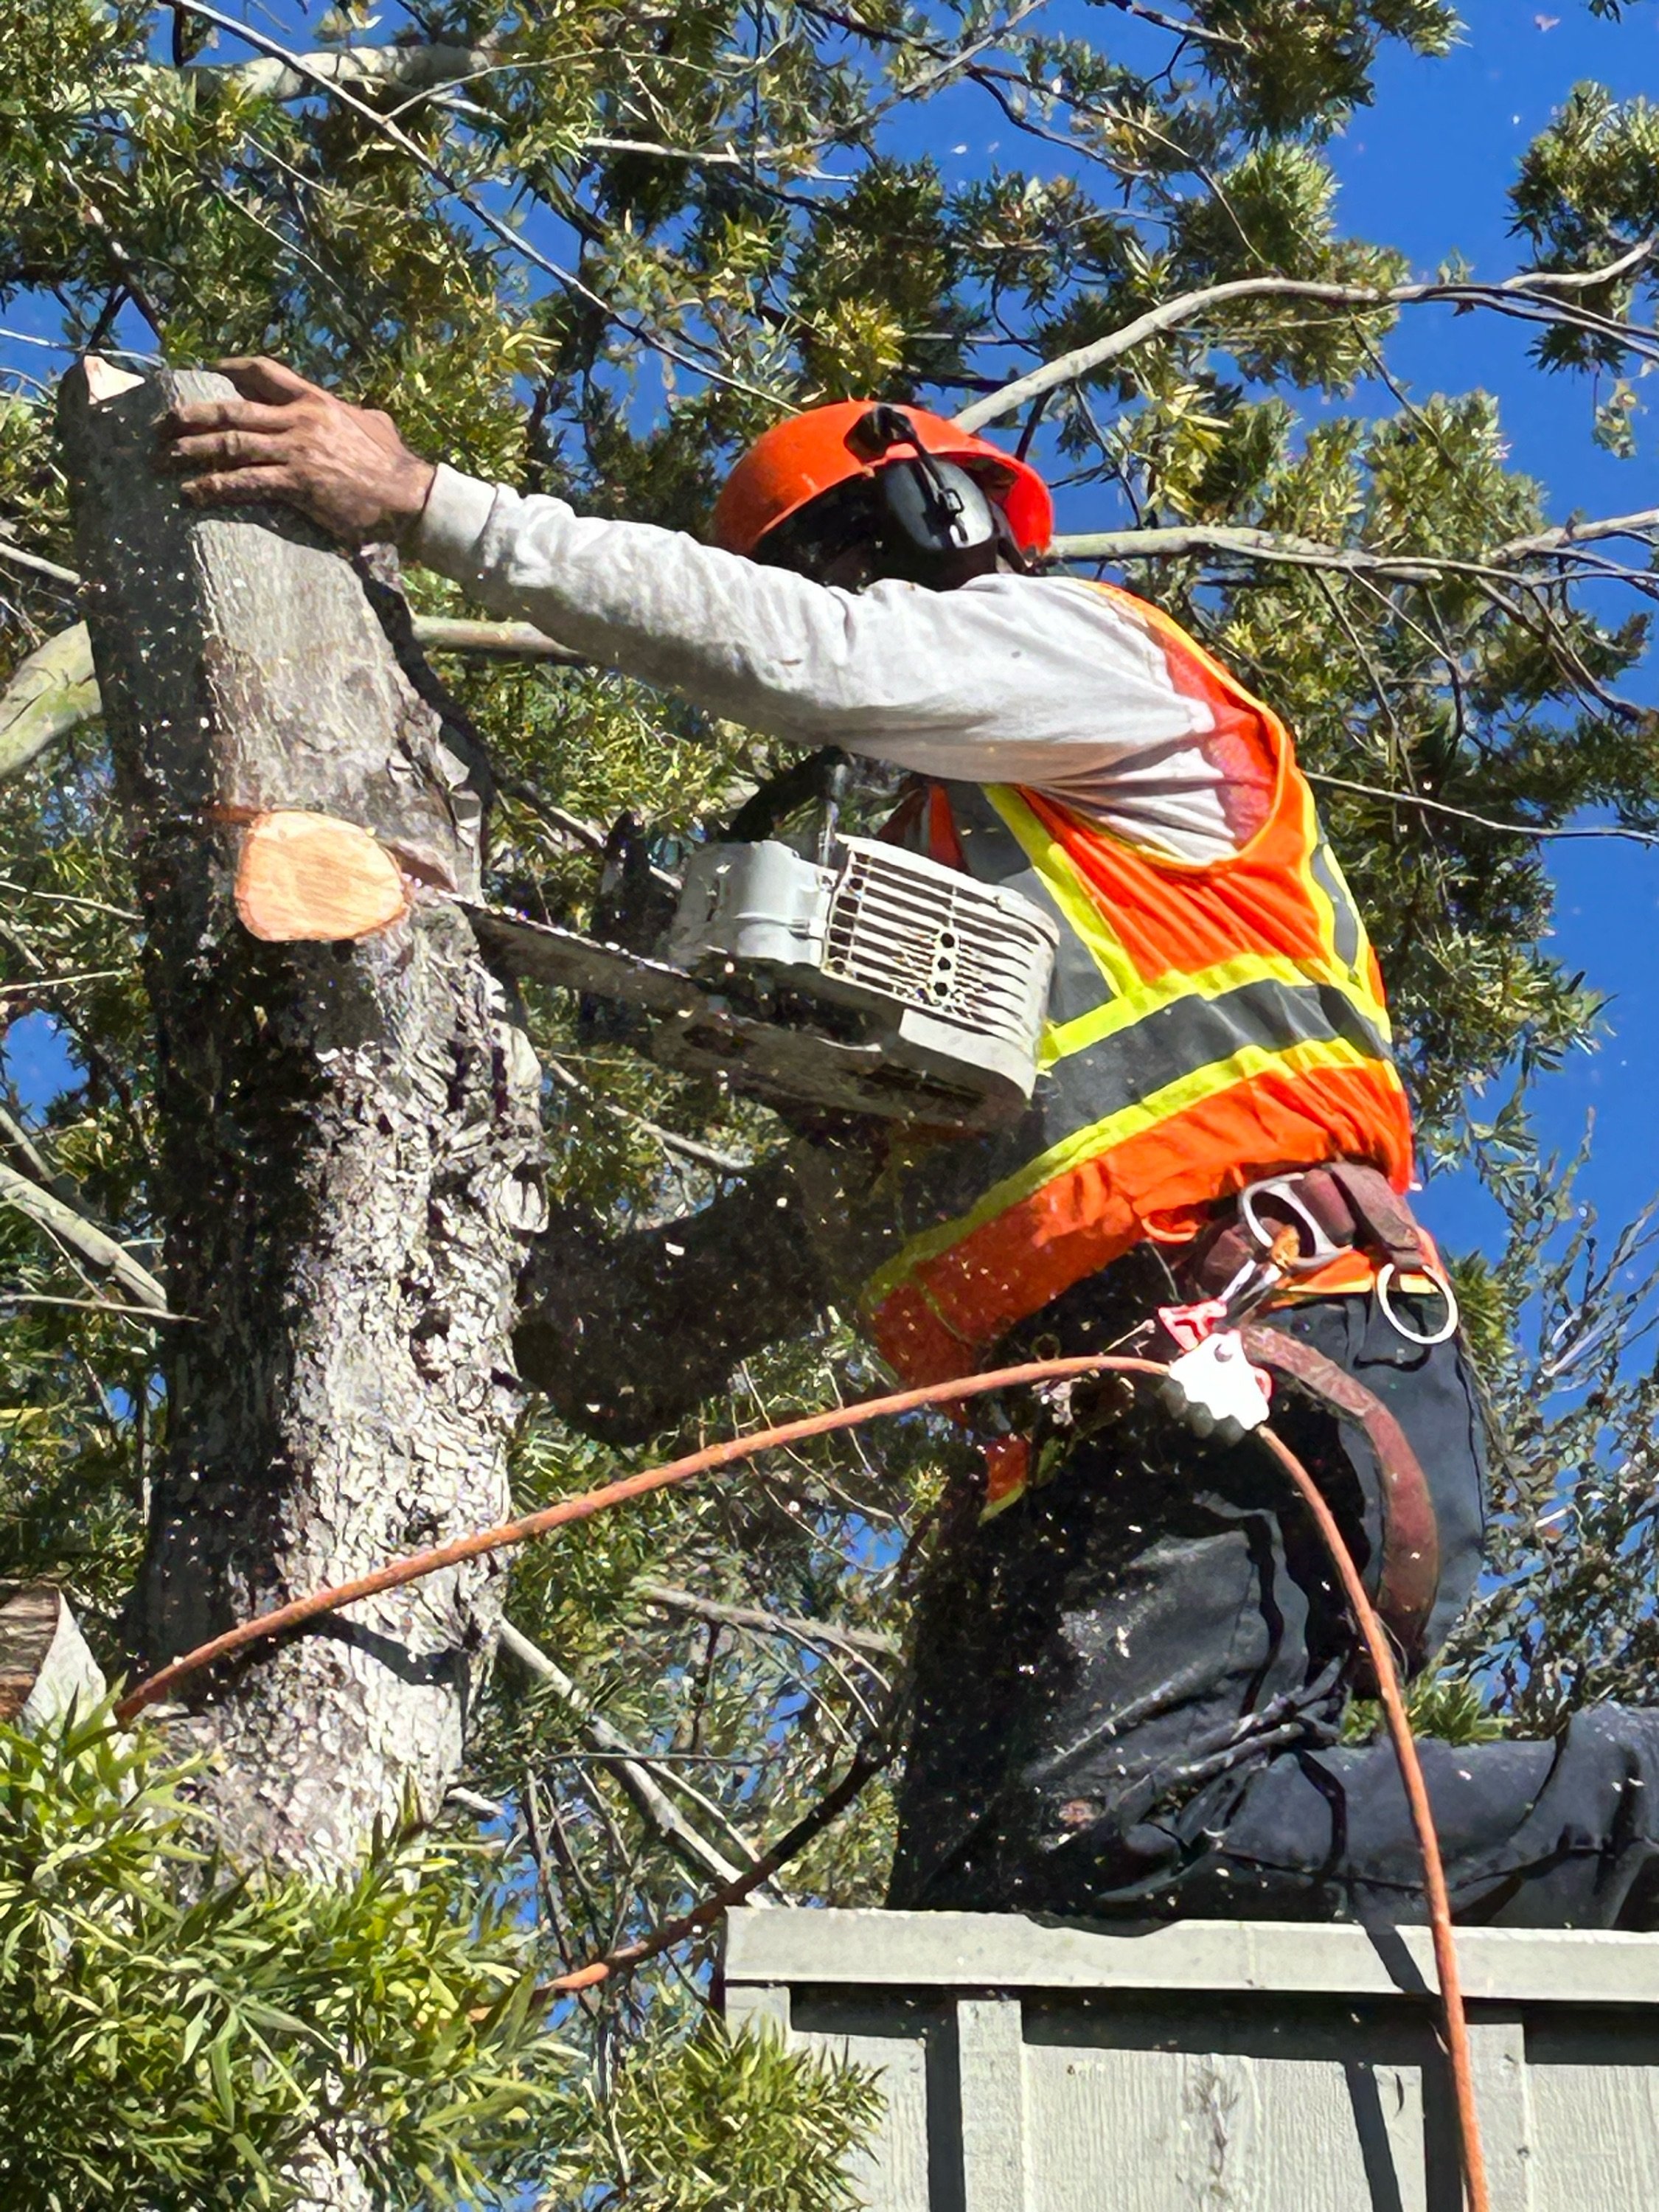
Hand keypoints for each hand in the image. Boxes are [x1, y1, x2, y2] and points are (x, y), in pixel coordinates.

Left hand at [157, 357, 436, 546]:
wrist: (410, 497)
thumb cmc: (396, 466)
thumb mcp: (377, 425)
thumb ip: (358, 415)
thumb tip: (363, 415)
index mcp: (316, 400)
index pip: (264, 372)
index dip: (229, 369)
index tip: (205, 371)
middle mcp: (300, 420)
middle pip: (231, 410)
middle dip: (190, 416)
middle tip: (160, 425)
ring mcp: (296, 451)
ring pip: (230, 445)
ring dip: (191, 451)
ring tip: (163, 460)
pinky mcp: (297, 484)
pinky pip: (244, 483)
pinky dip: (213, 487)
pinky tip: (191, 493)